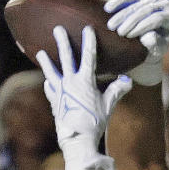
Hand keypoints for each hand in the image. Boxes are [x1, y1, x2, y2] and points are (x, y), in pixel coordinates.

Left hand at [36, 25, 130, 169]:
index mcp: (85, 81)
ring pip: (52, 72)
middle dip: (62, 41)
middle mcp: (70, 83)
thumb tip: (127, 81)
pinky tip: (48, 81)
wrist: (78, 140)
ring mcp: (60, 92)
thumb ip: (116, 91)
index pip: (89, 56)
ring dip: (46, 62)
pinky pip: (50, 90)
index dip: (89, 41)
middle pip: (66, 57)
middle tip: (57, 29)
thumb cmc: (95, 123)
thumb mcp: (108, 106)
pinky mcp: (55, 103)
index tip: (87, 28)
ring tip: (40, 53)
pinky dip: (49, 84)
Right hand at [105, 0, 168, 85]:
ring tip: (110, 26)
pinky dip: (118, 3)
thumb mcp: (157, 51)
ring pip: (137, 3)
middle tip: (119, 32)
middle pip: (146, 9)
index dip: (143, 26)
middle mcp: (165, 5)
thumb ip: (155, 45)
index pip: (158, 18)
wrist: (149, 44)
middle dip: (131, 20)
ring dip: (122, 14)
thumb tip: (149, 36)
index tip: (129, 36)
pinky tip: (108, 8)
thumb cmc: (155, 49)